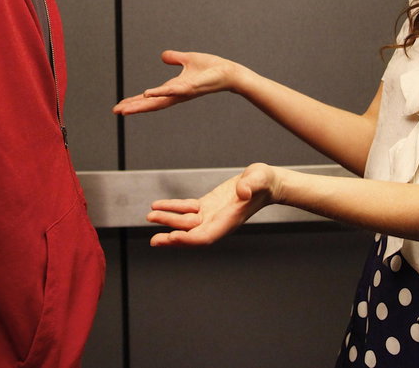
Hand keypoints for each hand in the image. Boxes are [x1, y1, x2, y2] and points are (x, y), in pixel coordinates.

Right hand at [113, 50, 242, 114]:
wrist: (228, 72)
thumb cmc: (211, 68)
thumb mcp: (187, 60)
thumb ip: (175, 58)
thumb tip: (163, 55)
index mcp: (173, 88)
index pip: (150, 98)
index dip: (136, 102)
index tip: (120, 106)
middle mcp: (176, 94)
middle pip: (151, 103)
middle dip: (133, 107)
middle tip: (116, 111)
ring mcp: (182, 92)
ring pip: (158, 101)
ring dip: (142, 105)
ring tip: (125, 109)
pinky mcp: (190, 88)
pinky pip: (173, 91)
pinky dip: (160, 92)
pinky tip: (148, 93)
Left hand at [145, 163, 278, 245]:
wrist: (267, 182)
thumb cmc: (265, 182)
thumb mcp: (259, 179)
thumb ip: (251, 186)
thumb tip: (243, 191)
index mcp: (229, 220)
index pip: (205, 236)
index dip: (188, 239)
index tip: (172, 237)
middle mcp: (218, 221)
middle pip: (191, 234)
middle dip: (172, 237)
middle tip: (154, 239)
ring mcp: (212, 214)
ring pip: (186, 222)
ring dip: (168, 221)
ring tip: (150, 216)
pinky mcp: (209, 205)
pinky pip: (187, 209)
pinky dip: (173, 208)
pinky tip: (160, 206)